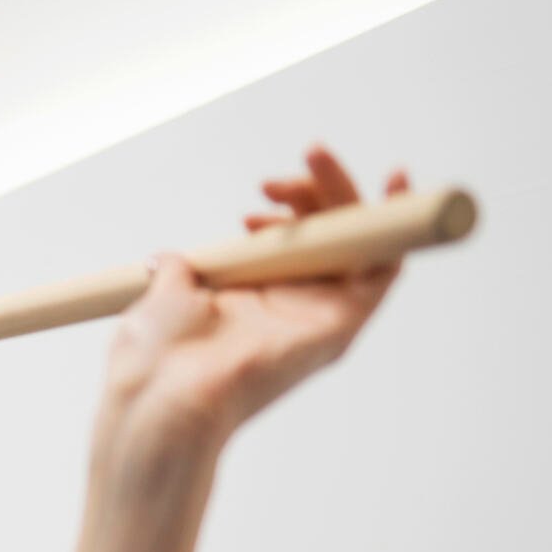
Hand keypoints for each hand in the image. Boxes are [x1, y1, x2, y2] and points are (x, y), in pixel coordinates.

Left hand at [94, 146, 408, 480]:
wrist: (163, 392)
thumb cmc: (155, 359)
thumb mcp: (163, 296)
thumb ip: (178, 273)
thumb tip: (167, 262)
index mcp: (253, 299)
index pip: (292, 245)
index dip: (293, 209)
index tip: (265, 190)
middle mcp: (292, 307)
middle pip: (326, 234)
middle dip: (309, 191)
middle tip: (273, 181)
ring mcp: (320, 314)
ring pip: (355, 241)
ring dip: (343, 193)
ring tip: (309, 159)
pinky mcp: (342, 324)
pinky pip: (384, 271)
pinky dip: (396, 227)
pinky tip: (396, 188)